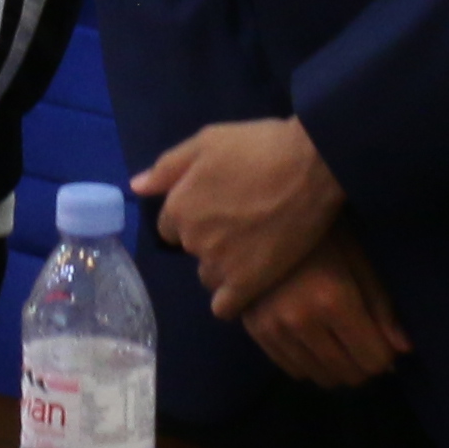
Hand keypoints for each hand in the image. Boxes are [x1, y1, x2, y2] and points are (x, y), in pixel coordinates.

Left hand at [132, 117, 347, 315]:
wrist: (312, 166)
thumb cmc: (258, 147)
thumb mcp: (206, 142)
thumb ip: (168, 168)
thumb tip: (136, 187)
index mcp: (179, 206)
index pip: (169, 226)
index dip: (192, 216)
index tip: (218, 208)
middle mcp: (193, 239)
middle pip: (191, 249)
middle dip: (208, 239)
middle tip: (240, 225)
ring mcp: (220, 264)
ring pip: (209, 276)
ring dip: (223, 268)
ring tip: (253, 250)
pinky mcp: (249, 283)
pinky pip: (226, 306)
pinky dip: (233, 298)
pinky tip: (250, 284)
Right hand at [237, 234, 412, 390]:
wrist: (262, 215)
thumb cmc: (323, 232)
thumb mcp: (360, 259)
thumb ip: (382, 306)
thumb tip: (404, 350)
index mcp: (332, 299)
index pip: (373, 359)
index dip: (385, 353)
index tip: (383, 338)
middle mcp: (299, 320)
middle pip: (348, 374)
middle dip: (364, 363)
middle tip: (364, 340)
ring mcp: (272, 327)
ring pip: (320, 377)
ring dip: (337, 366)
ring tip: (339, 339)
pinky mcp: (254, 330)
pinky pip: (293, 370)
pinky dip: (310, 362)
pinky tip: (314, 338)